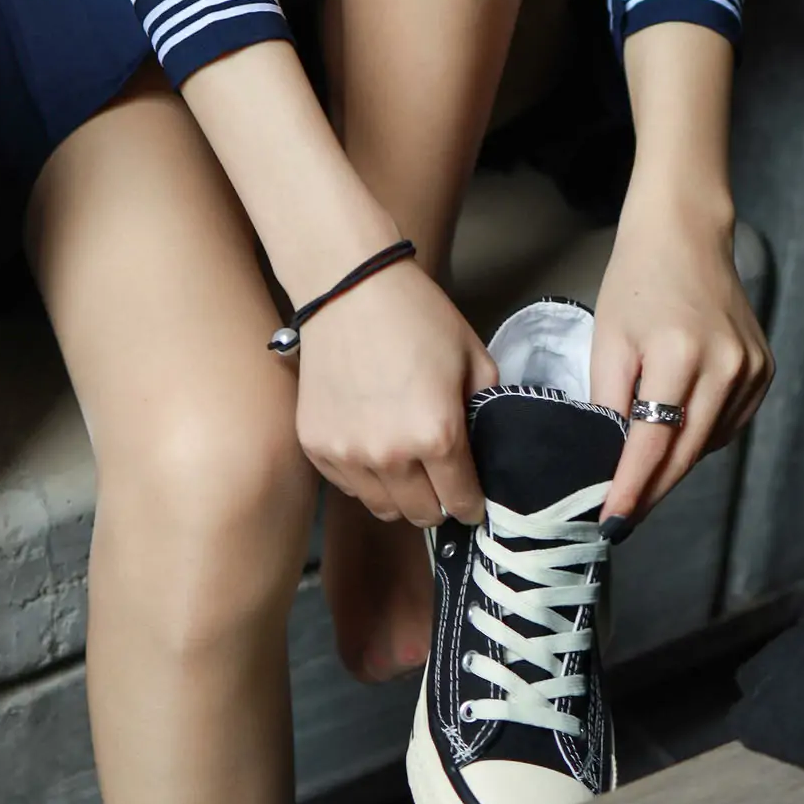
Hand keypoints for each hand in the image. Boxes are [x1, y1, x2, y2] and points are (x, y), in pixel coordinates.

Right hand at [292, 259, 499, 527]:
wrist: (348, 289)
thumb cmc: (417, 317)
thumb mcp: (474, 358)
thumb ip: (486, 411)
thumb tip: (487, 449)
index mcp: (437, 435)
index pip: (462, 502)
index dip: (472, 502)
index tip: (471, 495)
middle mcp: (390, 455)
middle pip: (422, 515)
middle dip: (438, 502)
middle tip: (440, 477)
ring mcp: (347, 454)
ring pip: (383, 509)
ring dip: (400, 495)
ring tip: (405, 462)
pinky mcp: (316, 446)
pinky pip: (348, 486)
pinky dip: (364, 477)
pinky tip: (371, 442)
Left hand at [590, 196, 772, 528]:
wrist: (686, 234)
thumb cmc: (637, 281)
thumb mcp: (608, 341)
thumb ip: (609, 404)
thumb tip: (609, 460)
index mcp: (679, 355)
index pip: (653, 442)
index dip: (632, 488)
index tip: (612, 522)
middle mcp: (724, 366)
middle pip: (686, 452)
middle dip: (653, 488)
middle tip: (622, 516)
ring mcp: (751, 368)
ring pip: (709, 443)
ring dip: (676, 464)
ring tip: (643, 475)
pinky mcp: (763, 369)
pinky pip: (729, 424)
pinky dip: (701, 437)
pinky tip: (677, 434)